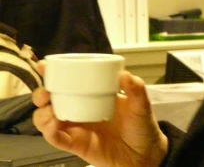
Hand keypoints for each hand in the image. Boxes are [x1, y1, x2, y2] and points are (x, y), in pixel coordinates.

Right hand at [33, 62, 167, 166]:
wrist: (144, 153)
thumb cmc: (141, 125)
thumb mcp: (141, 104)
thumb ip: (136, 89)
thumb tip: (124, 74)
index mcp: (92, 95)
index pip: (69, 83)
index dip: (53, 75)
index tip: (44, 66)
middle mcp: (79, 110)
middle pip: (51, 100)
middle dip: (41, 94)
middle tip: (45, 93)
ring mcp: (76, 128)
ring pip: (47, 120)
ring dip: (42, 114)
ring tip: (50, 110)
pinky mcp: (75, 145)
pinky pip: (56, 139)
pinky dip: (49, 132)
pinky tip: (52, 126)